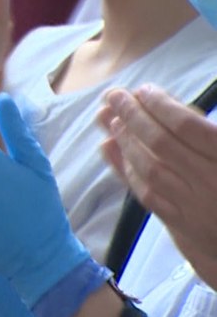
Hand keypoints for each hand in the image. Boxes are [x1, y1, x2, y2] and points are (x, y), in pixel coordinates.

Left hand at [98, 85, 216, 280]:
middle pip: (162, 145)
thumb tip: (184, 116)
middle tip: (113, 95)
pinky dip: (129, 170)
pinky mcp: (185, 227)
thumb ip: (210, 134)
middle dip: (134, 116)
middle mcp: (213, 183)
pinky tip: (116, 151)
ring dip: (126, 141)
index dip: (163, 106)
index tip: (145, 89)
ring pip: (151, 169)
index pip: (190, 128)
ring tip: (111, 118)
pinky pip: (149, 196)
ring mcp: (197, 207)